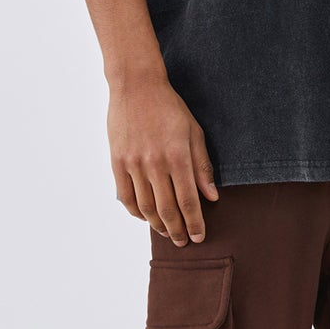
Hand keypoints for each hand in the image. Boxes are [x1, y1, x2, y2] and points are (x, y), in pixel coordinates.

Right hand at [108, 74, 218, 243]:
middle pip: (167, 209)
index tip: (199, 236)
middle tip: (183, 242)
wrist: (136, 86)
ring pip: (145, 207)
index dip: (195, 223)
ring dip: (156, 224)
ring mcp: (133, 163)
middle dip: (177, 230)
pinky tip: (144, 216)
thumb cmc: (170, 108)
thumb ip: (202, 166)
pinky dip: (135, 211)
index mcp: (178, 156)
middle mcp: (155, 163)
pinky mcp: (117, 161)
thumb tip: (212, 196)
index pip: (189, 201)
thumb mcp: (194, 132)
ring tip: (166, 232)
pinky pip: (125, 196)